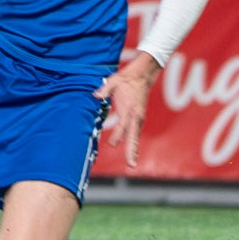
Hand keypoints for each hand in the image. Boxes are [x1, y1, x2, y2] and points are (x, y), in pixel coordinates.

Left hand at [94, 52, 161, 166]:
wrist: (143, 75)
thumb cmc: (126, 79)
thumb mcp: (114, 81)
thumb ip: (104, 90)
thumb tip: (95, 96)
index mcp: (129, 108)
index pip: (123, 125)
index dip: (118, 135)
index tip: (113, 144)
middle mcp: (136, 116)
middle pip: (133, 136)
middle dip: (132, 150)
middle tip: (131, 164)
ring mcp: (138, 118)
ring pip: (135, 136)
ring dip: (134, 149)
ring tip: (132, 162)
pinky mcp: (138, 118)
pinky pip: (135, 133)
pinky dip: (134, 143)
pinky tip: (132, 152)